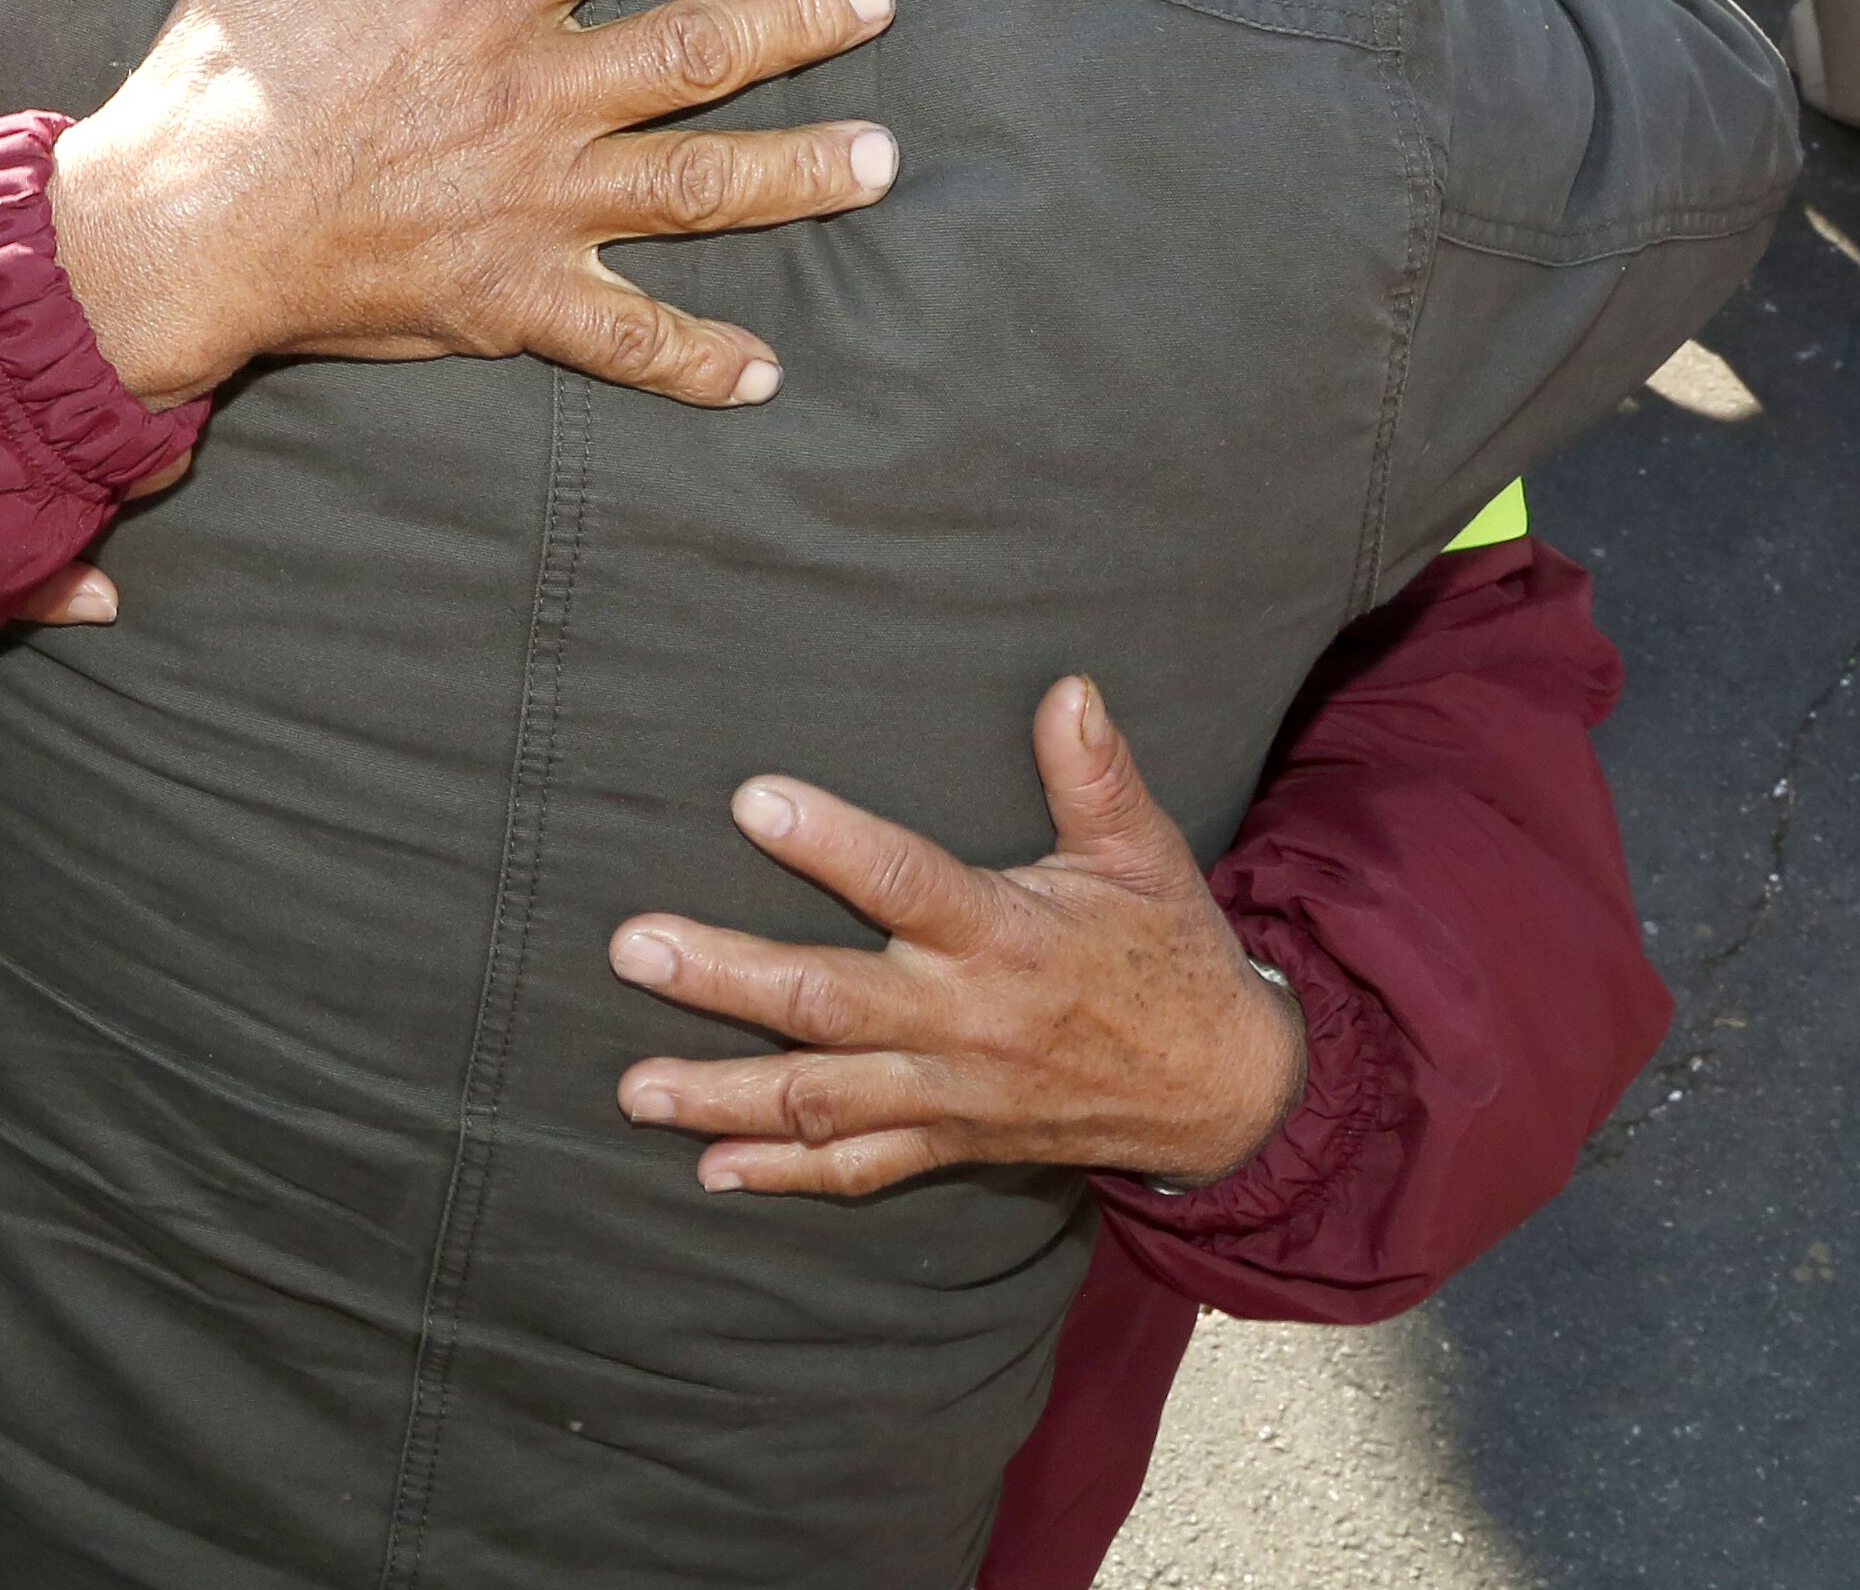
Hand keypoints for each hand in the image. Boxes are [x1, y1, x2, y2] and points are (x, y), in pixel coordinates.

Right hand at [45, 0, 894, 415]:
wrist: (176, 229)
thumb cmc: (221, 74)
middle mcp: (532, 95)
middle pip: (698, 48)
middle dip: (799, 18)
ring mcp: (532, 203)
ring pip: (698, 184)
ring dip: (798, 171)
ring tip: (881, 157)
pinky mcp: (510, 297)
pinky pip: (625, 338)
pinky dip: (696, 360)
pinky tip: (764, 371)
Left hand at [607, 674, 1309, 1194]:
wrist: (1227, 1094)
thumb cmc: (1170, 952)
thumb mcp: (1144, 853)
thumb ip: (1094, 773)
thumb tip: (1069, 686)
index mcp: (1006, 935)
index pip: (904, 881)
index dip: (829, 842)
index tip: (750, 799)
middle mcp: (965, 1021)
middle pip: (828, 1001)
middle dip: (724, 977)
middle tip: (634, 948)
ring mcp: (952, 1093)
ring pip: (822, 1099)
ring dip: (723, 1093)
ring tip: (632, 1085)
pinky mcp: (954, 1142)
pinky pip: (861, 1169)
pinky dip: (783, 1174)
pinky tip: (708, 1171)